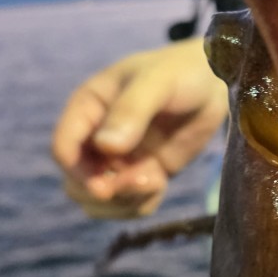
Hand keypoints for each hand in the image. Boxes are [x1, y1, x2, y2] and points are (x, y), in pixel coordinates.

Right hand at [52, 38, 227, 218]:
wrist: (213, 82)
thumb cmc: (180, 72)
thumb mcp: (157, 82)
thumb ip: (131, 110)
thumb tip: (106, 146)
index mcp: (88, 109)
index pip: (64, 149)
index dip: (78, 172)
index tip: (105, 186)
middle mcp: (96, 137)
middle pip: (76, 183)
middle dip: (104, 193)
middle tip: (142, 183)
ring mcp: (119, 159)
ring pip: (98, 201)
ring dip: (123, 203)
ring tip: (156, 183)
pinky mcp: (142, 174)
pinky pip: (129, 204)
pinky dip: (141, 204)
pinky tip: (162, 183)